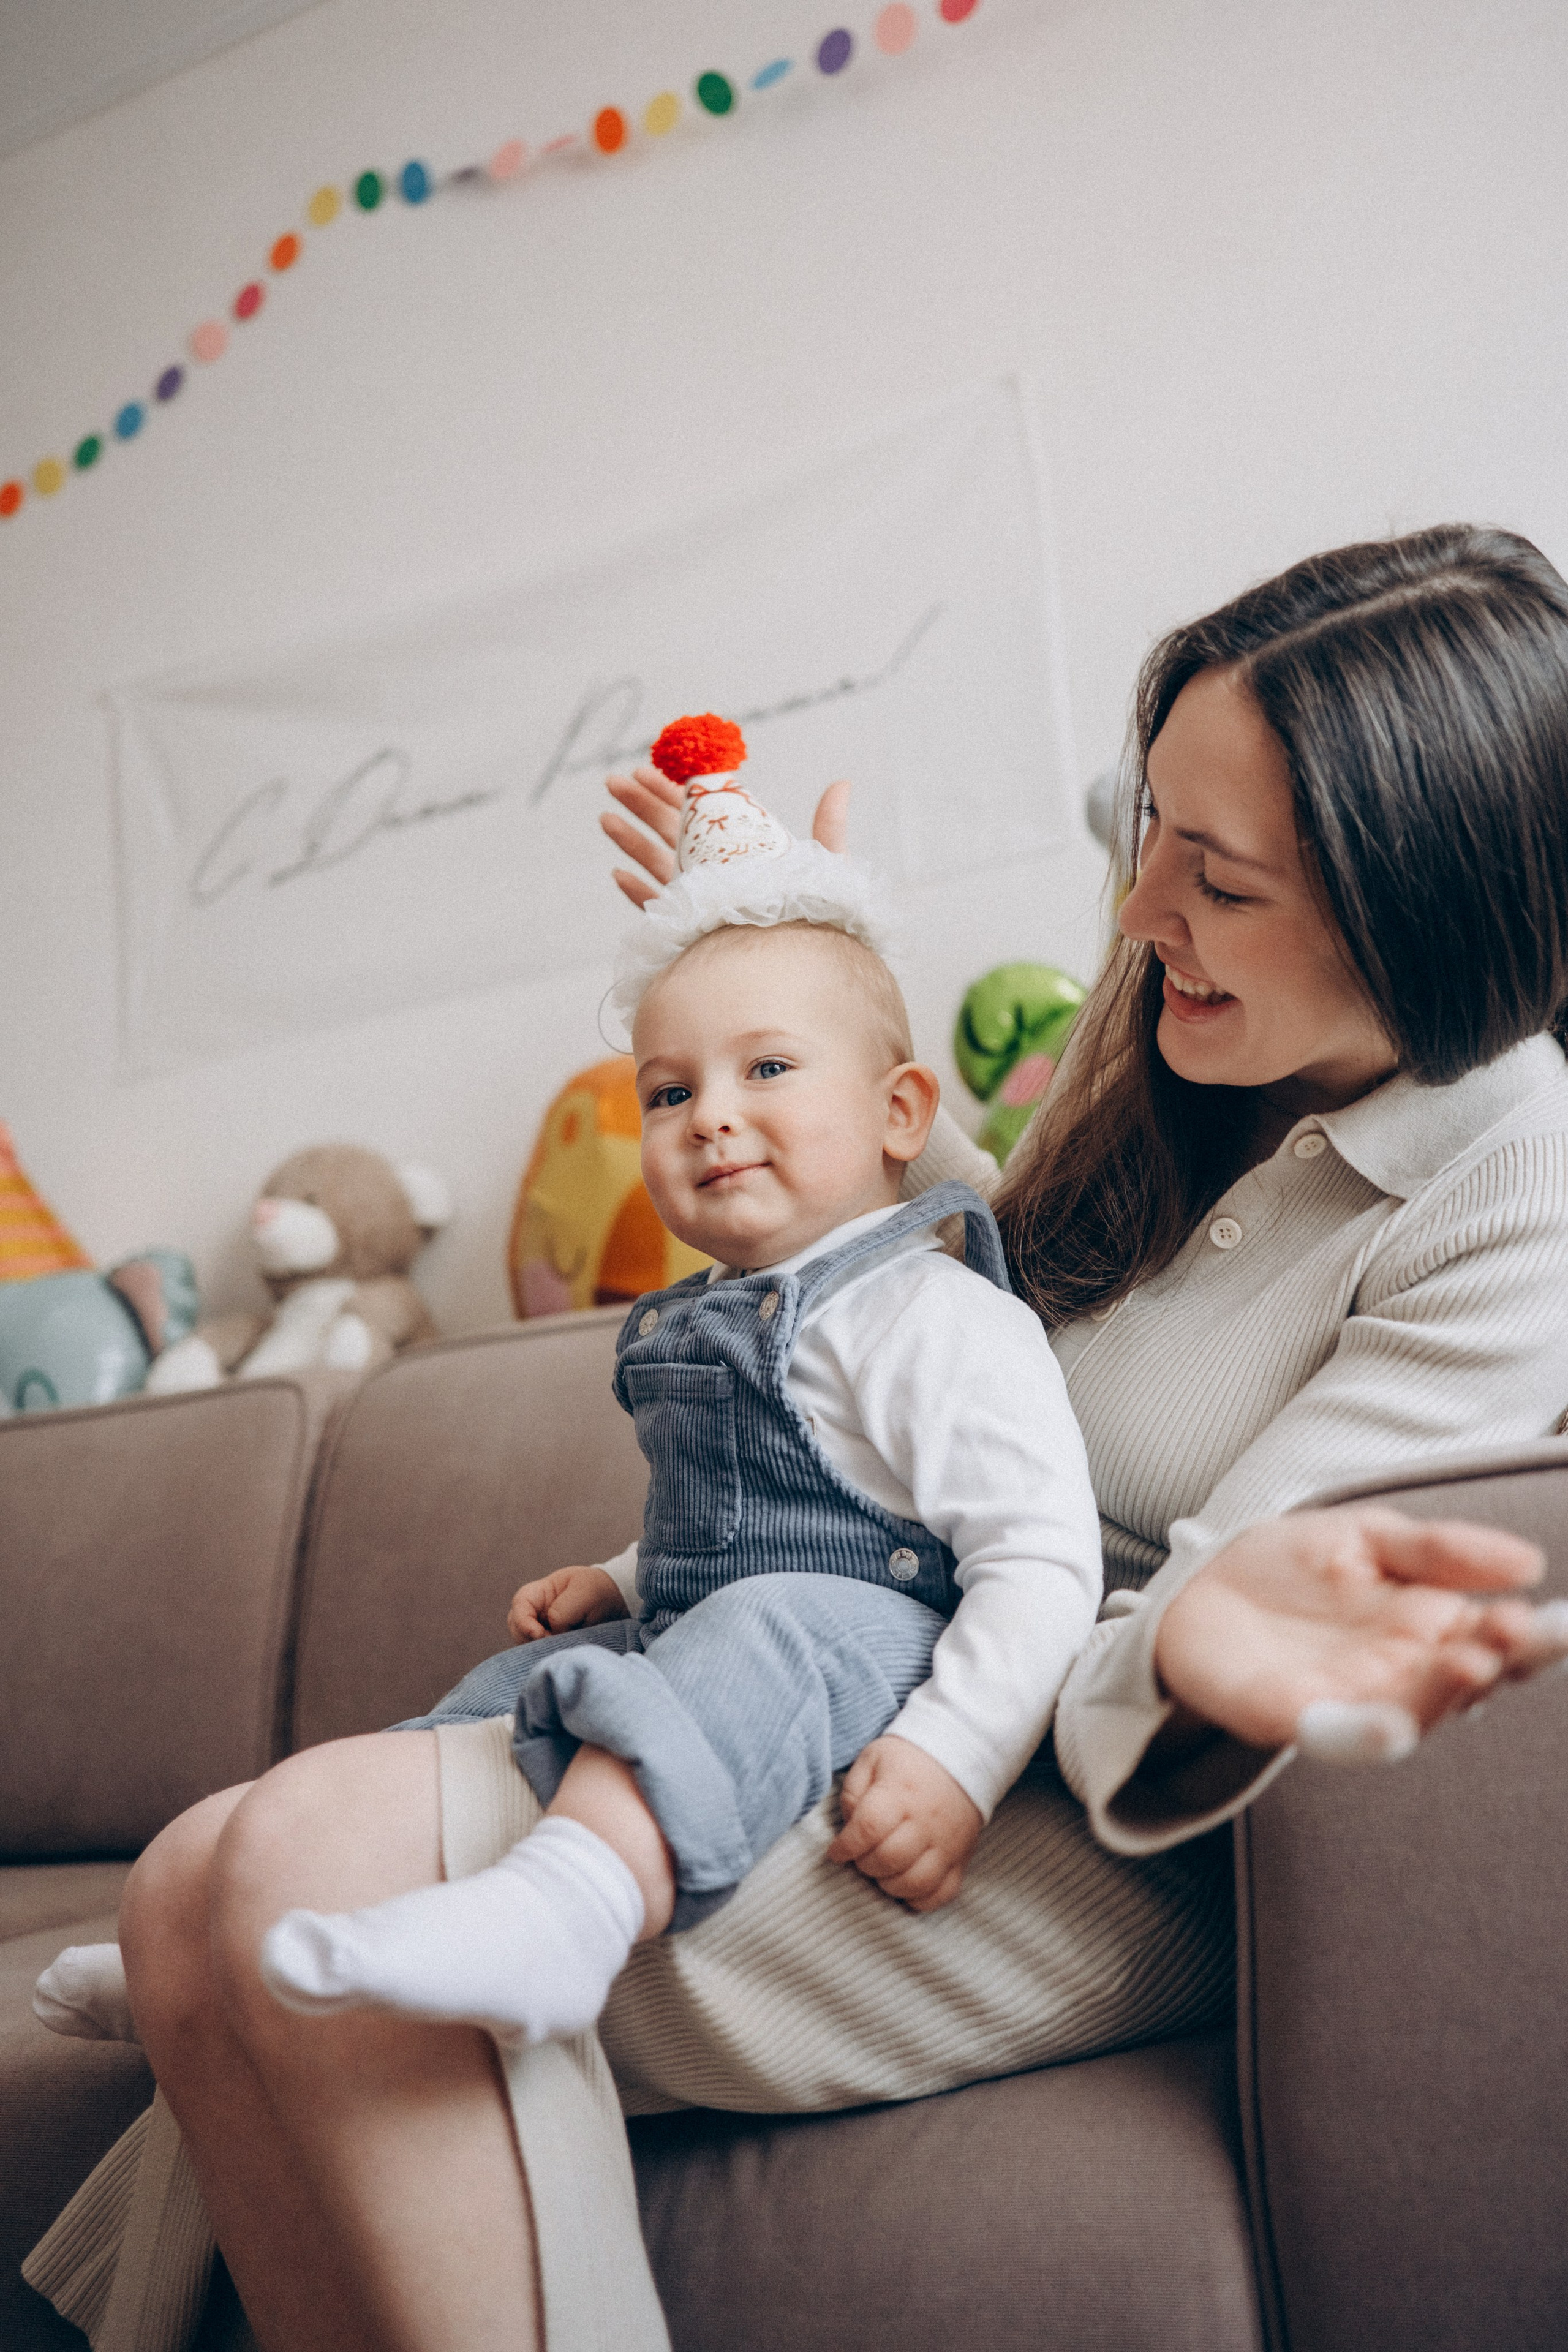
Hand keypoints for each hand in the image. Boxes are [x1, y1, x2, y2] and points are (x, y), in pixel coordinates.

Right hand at [507, 1566, 628, 1643]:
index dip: (523, 1621)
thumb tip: (553, 1631)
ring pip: (527, 1645)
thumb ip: (563, 1610)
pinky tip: (564, 1655)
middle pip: (517, 1628)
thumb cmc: (597, 1590)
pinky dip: (549, 1656)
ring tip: (564, 1646)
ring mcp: (542, 1630)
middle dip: (529, 1639)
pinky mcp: (552, 1645)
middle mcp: (536, 1613)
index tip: (538, 1634)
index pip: (520, 1605)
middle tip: (553, 1643)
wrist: (615, 1603)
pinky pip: (541, 1654)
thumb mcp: (585, 1592)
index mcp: (540, 1593)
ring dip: (541, 1649)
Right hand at [601, 767, 851, 908]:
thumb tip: (843, 783)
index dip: (671, 788)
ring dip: (629, 840)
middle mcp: (715, 871)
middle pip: (668, 830)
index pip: (699, 811)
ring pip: (654, 863)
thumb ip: (829, 826)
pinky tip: (617, 875)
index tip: (647, 767)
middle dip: (640, 804)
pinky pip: (655, 908)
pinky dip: (636, 892)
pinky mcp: (688, 930)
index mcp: (740, 850)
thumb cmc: (819, 917)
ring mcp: (698, 900)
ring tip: (605, 818)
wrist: (801, 967)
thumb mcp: (824, 865)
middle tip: (613, 780)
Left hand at [825, 1734, 982, 1911]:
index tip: (837, 1851)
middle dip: (864, 1865)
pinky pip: (942, 1893)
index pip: (868, 1828)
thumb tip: (847, 1831)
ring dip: (889, 1884)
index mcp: (899, 1793)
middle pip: (889, 1859)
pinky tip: (906, 1886)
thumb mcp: (872, 1760)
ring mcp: (947, 1844)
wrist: (961, 1755)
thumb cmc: (907, 1760)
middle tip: (860, 1856)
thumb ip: (852, 1793)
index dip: (846, 1846)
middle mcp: (925, 1822)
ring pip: (915, 1883)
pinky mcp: (961, 1858)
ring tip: (882, 1869)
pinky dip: (920, 1899)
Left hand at [1154, 1505, 1567, 1757]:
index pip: (1497, 1639)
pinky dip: (1365, 1736)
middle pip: (1467, 1681)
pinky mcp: (1297, 1721)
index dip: (1533, 1635)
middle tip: (1511, 1632)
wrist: (1199, 1588)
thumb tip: (1528, 1562)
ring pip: (1414, 1714)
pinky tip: (1389, 1723)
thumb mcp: (1367, 1537)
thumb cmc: (1294, 1566)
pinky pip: (1339, 1738)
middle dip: (1496, 1660)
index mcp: (1431, 1628)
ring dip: (1443, 1696)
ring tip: (1468, 1663)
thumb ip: (1438, 1549)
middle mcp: (1404, 1675)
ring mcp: (1354, 1703)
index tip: (1555, 1619)